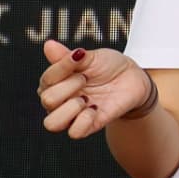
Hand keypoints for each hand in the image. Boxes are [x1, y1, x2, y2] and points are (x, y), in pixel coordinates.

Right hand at [36, 38, 154, 138]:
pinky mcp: (88, 126)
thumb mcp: (90, 56)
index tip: (79, 56)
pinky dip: (84, 120)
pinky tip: (95, 108)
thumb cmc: (108, 66)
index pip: (46, 80)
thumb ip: (66, 56)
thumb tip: (48, 45)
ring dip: (71, 108)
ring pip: (52, 124)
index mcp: (54, 83)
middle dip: (69, 86)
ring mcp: (73, 115)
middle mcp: (59, 101)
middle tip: (85, 80)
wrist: (132, 77)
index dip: (62, 67)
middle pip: (47, 101)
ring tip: (86, 98)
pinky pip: (74, 133)